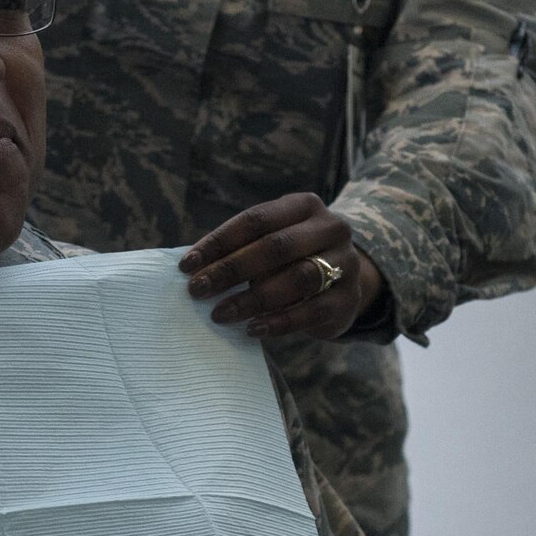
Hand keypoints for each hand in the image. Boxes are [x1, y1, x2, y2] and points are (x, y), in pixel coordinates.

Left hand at [179, 192, 386, 340]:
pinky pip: (312, 310)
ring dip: (253, 298)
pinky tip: (253, 329)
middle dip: (231, 270)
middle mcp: (330, 228)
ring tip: (221, 314)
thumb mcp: (272, 242)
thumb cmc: (293, 259)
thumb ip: (241, 249)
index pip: (255, 220)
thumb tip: (192, 267)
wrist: (345, 280)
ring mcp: (345, 263)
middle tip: (198, 290)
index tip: (187, 266)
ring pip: (297, 278)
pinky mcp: (349, 298)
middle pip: (276, 246)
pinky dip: (279, 321)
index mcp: (304, 206)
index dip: (218, 242)